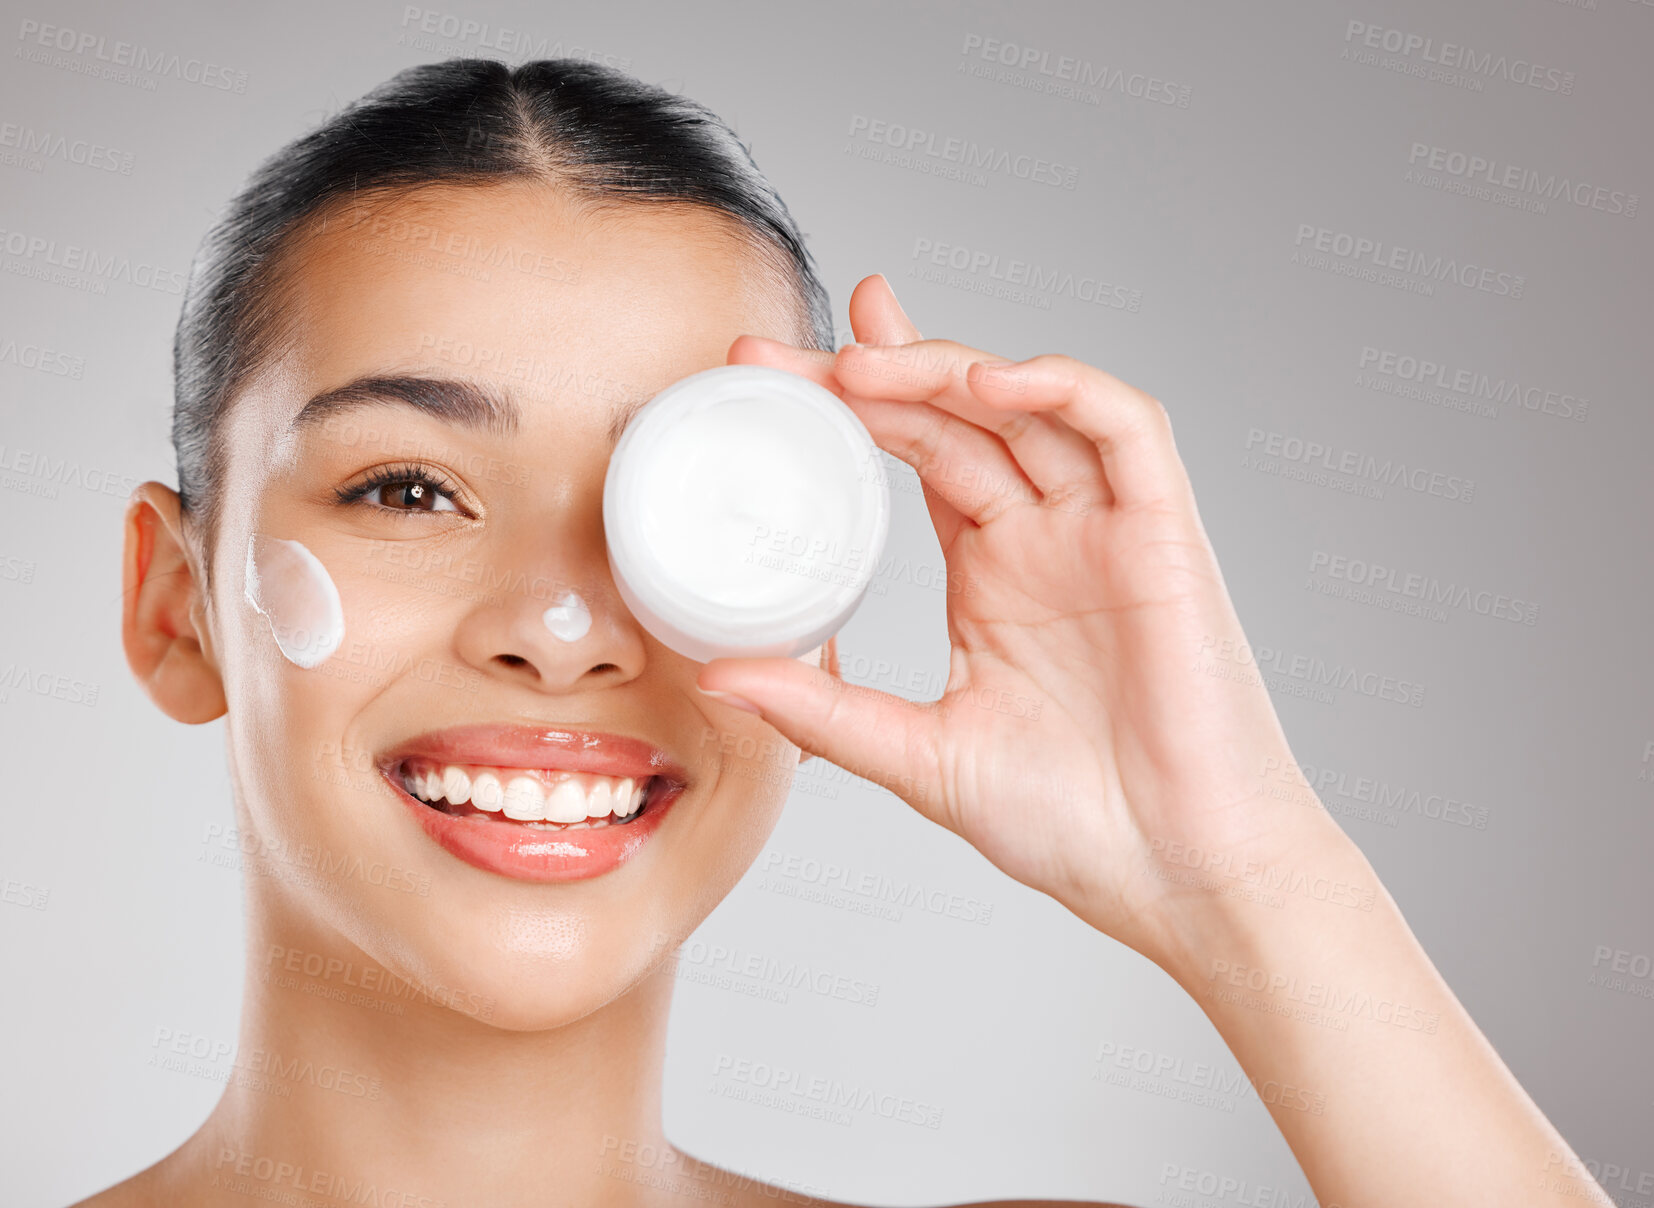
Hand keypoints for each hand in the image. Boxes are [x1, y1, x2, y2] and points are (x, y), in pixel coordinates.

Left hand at [698, 274, 1354, 970]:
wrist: (1178, 877)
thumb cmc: (1073, 824)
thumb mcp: (919, 757)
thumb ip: (823, 712)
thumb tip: (718, 676)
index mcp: (992, 573)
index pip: (917, 452)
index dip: (853, 402)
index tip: (767, 369)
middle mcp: (1046, 536)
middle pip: (956, 414)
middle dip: (872, 368)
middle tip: (779, 353)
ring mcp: (1105, 530)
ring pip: (1028, 405)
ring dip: (946, 370)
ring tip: (859, 360)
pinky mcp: (1166, 536)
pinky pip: (1126, 428)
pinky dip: (1062, 389)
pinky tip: (986, 382)